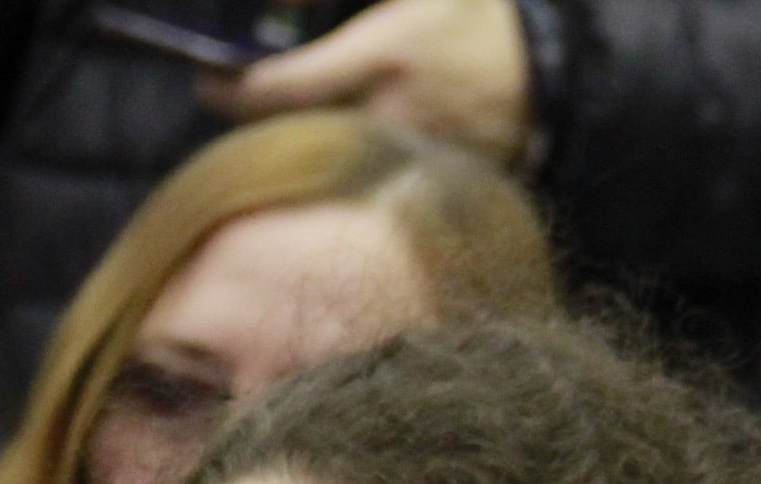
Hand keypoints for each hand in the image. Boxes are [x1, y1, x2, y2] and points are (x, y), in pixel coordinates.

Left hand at [207, 0, 530, 165]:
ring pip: (326, 166)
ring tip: (278, 131)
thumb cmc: (480, 18)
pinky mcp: (424, 186)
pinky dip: (340, 174)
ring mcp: (408, 158)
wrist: (553, 72)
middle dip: (259, 125)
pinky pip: (364, 187)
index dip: (233, 90)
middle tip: (235, 102)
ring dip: (298, 152)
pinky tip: (331, 158)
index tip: (207, 81)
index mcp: (385, 56)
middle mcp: (391, 114)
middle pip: (295, 135)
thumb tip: (286, 2)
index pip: (284, 86)